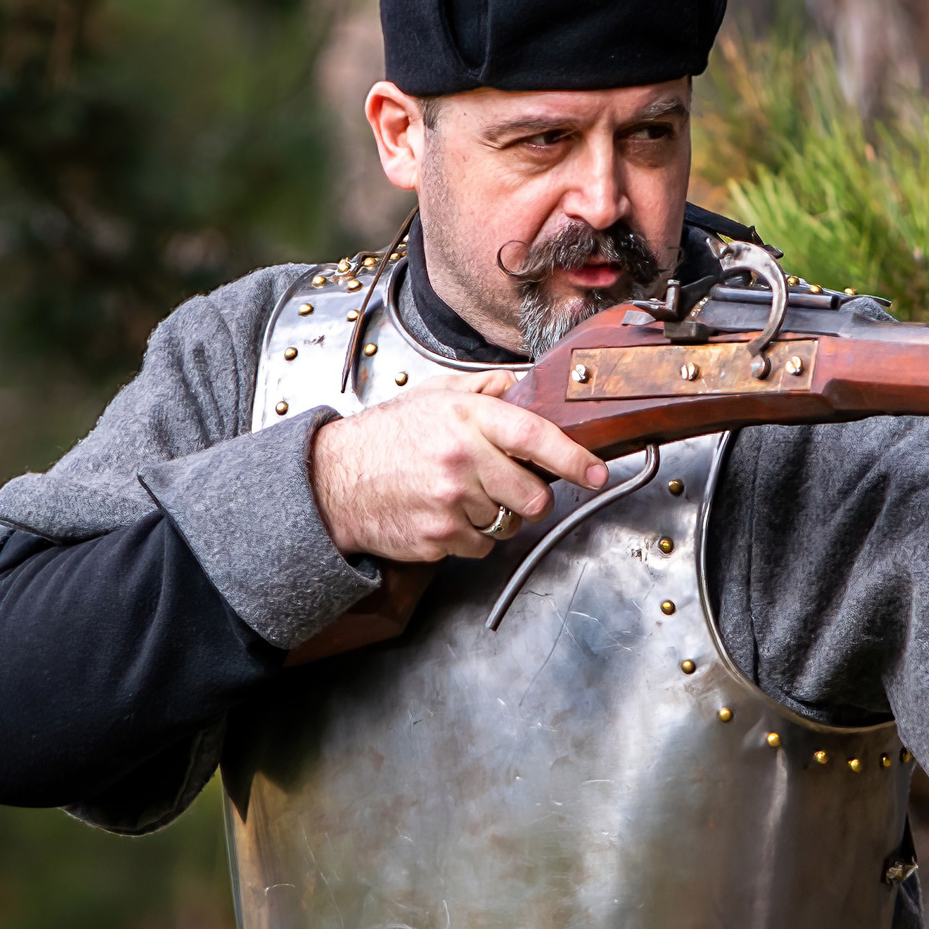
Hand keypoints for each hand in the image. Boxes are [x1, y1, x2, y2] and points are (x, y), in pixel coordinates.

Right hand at [311, 371, 608, 561]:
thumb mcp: (434, 394)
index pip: (536, 436)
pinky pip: (481, 546)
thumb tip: (527, 382)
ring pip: (508, 524)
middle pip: (533, 495)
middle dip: (531, 497)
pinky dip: (472, 537)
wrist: (332, 481)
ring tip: (464, 496)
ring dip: (497, 516)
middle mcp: (462, 460)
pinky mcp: (438, 537)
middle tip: (512, 488)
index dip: (574, 457)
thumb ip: (485, 387)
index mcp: (466, 418)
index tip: (597, 471)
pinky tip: (447, 515)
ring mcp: (449, 502)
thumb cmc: (386, 437)